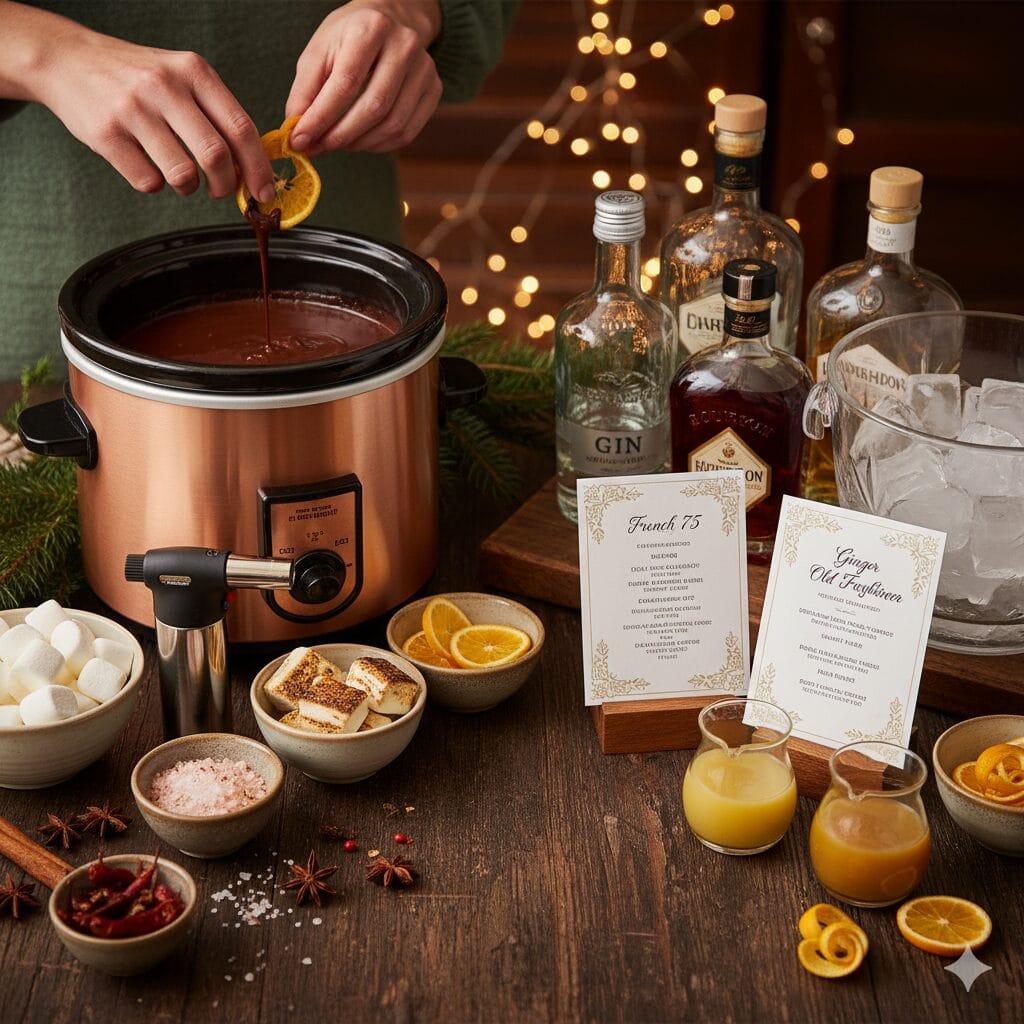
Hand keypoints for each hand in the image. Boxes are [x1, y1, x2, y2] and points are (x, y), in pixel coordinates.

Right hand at [3, 4, 274, 200]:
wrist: (67, 59)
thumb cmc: (136, 76)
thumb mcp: (181, 76)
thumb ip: (217, 114)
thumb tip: (252, 166)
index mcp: (194, 72)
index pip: (241, 129)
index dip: (258, 168)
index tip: (265, 191)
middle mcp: (165, 87)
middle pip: (216, 156)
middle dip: (226, 186)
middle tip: (221, 192)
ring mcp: (134, 110)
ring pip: (183, 175)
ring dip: (189, 188)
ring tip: (181, 177)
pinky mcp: (107, 135)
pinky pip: (148, 182)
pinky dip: (155, 185)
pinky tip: (148, 166)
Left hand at [286, 1, 442, 154]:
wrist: (391, 22)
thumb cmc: (349, 38)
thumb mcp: (319, 51)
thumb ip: (305, 91)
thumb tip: (298, 132)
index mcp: (370, 28)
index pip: (346, 84)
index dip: (321, 118)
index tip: (301, 140)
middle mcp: (404, 46)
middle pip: (374, 107)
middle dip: (341, 136)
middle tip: (319, 148)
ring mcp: (425, 69)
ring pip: (393, 124)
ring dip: (360, 143)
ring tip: (338, 144)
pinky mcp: (434, 90)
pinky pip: (407, 132)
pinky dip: (380, 145)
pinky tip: (362, 141)